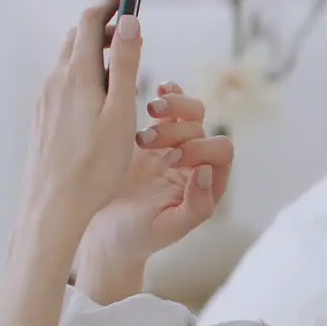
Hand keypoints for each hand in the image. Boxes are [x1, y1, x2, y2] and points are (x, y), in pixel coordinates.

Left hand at [19, 0, 142, 229]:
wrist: (54, 208)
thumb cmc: (95, 167)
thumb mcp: (121, 112)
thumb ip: (125, 65)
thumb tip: (130, 21)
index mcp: (76, 75)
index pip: (90, 21)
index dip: (111, 1)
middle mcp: (55, 81)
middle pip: (76, 37)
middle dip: (102, 25)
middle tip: (129, 28)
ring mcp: (45, 100)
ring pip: (68, 62)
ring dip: (93, 52)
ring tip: (120, 64)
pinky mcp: (43, 119)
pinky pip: (63, 84)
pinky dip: (83, 76)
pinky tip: (99, 100)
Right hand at [80, 82, 234, 266]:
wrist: (106, 232)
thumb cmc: (139, 236)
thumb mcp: (168, 229)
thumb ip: (196, 207)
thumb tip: (206, 171)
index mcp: (208, 185)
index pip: (221, 152)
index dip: (199, 149)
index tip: (168, 161)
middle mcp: (197, 163)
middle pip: (203, 127)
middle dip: (176, 131)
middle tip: (145, 142)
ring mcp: (177, 147)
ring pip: (191, 112)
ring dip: (171, 109)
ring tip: (145, 119)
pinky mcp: (155, 137)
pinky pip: (170, 109)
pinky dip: (170, 94)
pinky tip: (159, 89)